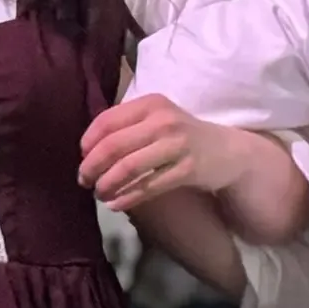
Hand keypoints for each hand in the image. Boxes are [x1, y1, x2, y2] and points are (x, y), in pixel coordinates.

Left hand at [79, 94, 237, 211]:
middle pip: (114, 145)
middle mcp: (163, 120)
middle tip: (84, 180)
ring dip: (107, 184)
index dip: (88, 142)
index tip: (81, 157)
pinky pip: (149, 186)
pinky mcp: (187, 169)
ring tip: (99, 194)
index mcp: (151, 103)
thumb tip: (88, 148)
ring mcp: (177, 145)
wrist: (227, 151)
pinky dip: (127, 197)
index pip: (107, 120)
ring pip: (129, 167)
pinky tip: (116, 204)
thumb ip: (127, 125)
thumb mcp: (157, 118)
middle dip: (92, 166)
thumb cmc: (182, 134)